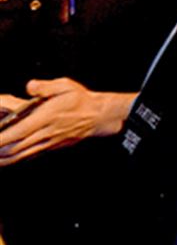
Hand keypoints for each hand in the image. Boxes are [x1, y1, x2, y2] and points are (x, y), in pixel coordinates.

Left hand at [0, 79, 135, 165]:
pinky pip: (29, 156)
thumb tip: (30, 86)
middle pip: (16, 147)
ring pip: (21, 155)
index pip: (21, 130)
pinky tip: (5, 159)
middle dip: (0, 149)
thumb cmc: (80, 100)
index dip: (3, 137)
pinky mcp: (50, 147)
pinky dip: (14, 159)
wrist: (98, 116)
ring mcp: (48, 142)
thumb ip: (46, 86)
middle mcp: (46, 132)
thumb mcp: (66, 86)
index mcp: (47, 116)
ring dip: (4, 158)